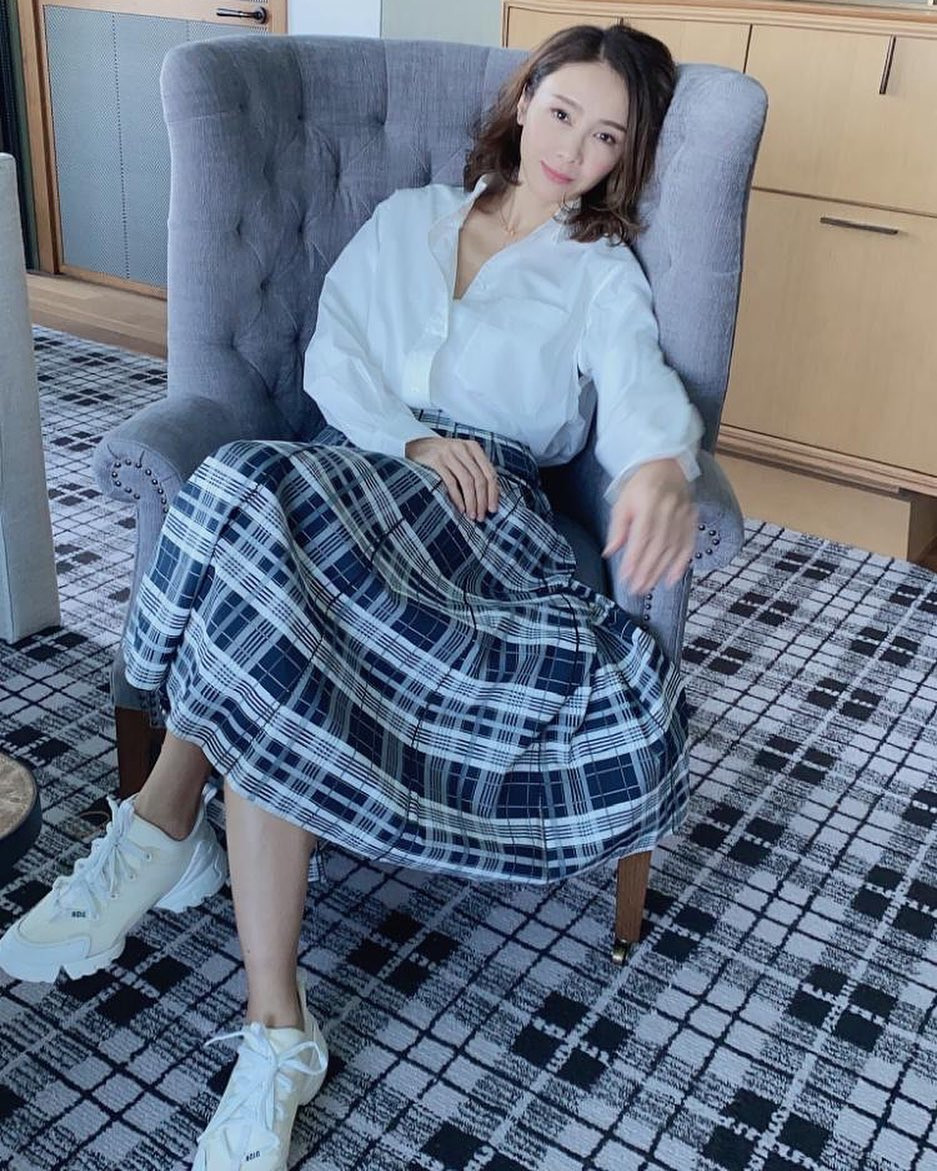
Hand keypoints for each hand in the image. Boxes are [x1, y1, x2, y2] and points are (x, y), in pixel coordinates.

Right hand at [405, 436, 499, 520]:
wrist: (416, 446)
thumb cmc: (443, 456)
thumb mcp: (462, 456)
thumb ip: (475, 469)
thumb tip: (490, 496)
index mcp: (473, 447)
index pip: (490, 472)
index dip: (493, 493)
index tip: (493, 509)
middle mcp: (462, 448)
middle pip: (479, 478)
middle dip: (482, 500)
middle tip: (482, 516)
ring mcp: (449, 453)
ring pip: (467, 481)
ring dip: (471, 501)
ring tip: (472, 515)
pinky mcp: (435, 460)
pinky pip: (451, 482)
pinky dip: (457, 497)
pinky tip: (460, 508)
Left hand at [603, 458, 696, 593]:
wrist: (665, 465)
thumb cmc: (640, 485)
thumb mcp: (622, 502)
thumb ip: (617, 529)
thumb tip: (610, 552)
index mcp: (648, 505)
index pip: (641, 537)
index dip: (634, 559)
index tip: (626, 576)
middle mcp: (667, 511)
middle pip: (657, 546)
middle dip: (646, 570)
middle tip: (637, 588)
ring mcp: (682, 515)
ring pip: (672, 548)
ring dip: (660, 571)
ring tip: (649, 586)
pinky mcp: (691, 519)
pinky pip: (689, 544)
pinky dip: (682, 563)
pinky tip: (673, 578)